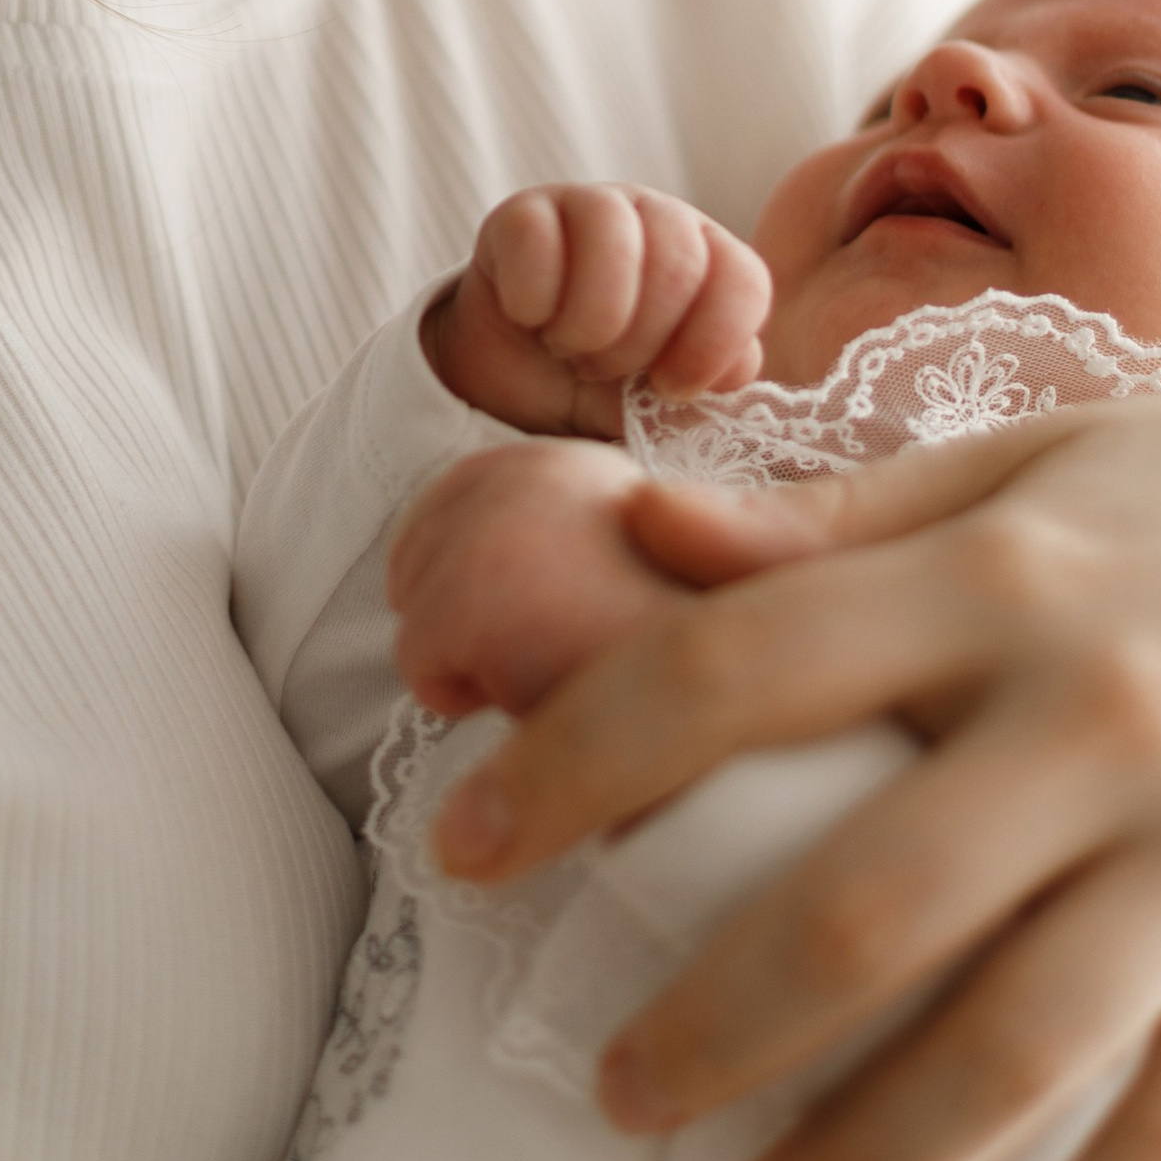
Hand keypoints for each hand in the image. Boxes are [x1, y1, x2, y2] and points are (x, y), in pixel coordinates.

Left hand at [389, 436, 684, 719]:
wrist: (745, 694)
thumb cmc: (694, 650)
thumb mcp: (636, 561)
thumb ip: (567, 541)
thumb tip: (491, 570)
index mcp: (565, 462)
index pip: (454, 503)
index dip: (470, 578)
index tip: (532, 622)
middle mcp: (529, 470)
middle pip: (417, 555)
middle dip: (463, 621)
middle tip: (551, 655)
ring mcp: (503, 527)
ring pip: (416, 617)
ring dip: (471, 666)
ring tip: (559, 674)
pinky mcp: (480, 598)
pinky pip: (421, 668)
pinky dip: (463, 698)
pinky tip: (542, 699)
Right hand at [421, 183, 769, 438]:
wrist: (512, 378)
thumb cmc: (596, 386)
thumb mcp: (659, 405)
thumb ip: (708, 387)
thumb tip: (738, 369)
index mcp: (708, 260)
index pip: (744, 281)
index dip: (713, 344)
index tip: (670, 387)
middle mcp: (659, 219)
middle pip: (680, 264)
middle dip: (639, 342)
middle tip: (603, 369)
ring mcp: (590, 205)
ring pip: (613, 241)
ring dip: (588, 321)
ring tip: (569, 348)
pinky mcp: (523, 213)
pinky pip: (538, 242)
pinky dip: (532, 301)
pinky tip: (529, 318)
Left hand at [421, 390, 1160, 1160]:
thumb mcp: (1015, 470)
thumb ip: (828, 522)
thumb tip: (636, 529)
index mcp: (996, 574)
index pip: (732, 670)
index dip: (571, 766)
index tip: (454, 847)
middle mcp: (1100, 713)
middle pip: (859, 909)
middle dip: (704, 1027)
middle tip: (612, 1092)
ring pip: (1014, 1052)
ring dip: (864, 1160)